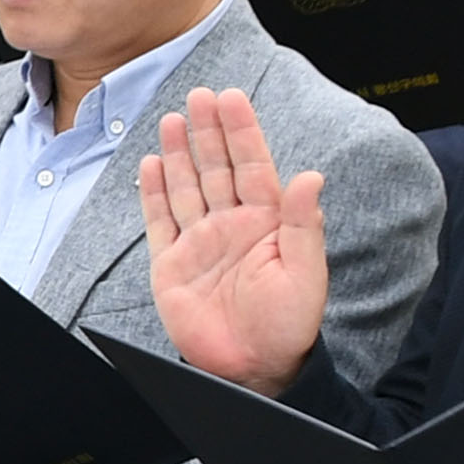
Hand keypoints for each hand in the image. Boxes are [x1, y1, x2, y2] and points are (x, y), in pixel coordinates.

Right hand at [141, 87, 332, 393]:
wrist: (253, 368)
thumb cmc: (288, 325)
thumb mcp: (305, 272)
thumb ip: (304, 223)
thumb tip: (311, 176)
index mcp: (268, 222)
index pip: (252, 165)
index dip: (242, 131)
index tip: (232, 98)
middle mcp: (232, 225)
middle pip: (216, 167)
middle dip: (208, 130)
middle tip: (199, 95)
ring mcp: (200, 242)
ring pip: (187, 186)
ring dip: (180, 152)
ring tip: (172, 119)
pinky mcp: (173, 265)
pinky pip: (160, 221)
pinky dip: (154, 193)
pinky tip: (152, 165)